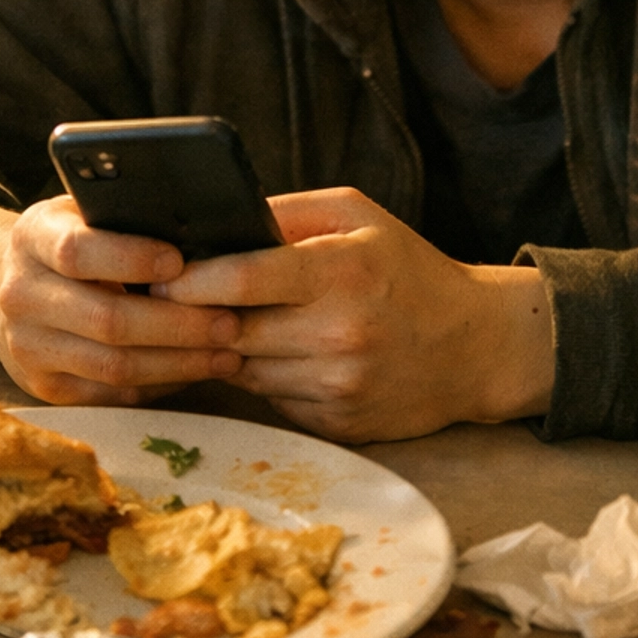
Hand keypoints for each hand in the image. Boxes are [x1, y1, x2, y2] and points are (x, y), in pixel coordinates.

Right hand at [0, 190, 242, 405]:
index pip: (78, 252)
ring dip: (179, 363)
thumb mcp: (82, 214)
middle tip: (230, 322)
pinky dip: (160, 384)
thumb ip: (125, 217)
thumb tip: (202, 230)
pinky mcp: (45, 388)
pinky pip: (112, 394)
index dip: (131, 258)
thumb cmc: (70, 242)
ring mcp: (28, 348)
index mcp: (32, 238)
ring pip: (114, 366)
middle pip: (106, 320)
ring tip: (226, 353)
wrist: (8, 288)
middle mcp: (21, 295)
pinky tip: (194, 370)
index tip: (179, 262)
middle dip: (178, 325)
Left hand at [156, 187, 554, 441]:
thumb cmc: (410, 270)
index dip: (192, 280)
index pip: (244, 279)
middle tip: (175, 304)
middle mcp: (340, 333)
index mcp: (343, 272)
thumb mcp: (359, 216)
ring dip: (232, 350)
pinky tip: (283, 356)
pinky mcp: (338, 425)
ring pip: (246, 371)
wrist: (476, 347)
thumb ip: (287, 212)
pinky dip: (267, 379)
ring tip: (236, 325)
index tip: (161, 278)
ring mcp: (339, 386)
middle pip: (233, 331)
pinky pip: (272, 401)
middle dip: (200, 319)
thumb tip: (215, 221)